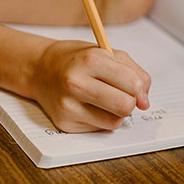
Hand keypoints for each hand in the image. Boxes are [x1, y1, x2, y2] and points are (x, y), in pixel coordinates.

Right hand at [32, 40, 150, 131]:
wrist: (39, 69)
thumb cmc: (77, 60)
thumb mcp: (108, 53)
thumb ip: (134, 73)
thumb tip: (144, 103)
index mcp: (90, 60)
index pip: (132, 84)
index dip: (138, 88)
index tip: (132, 86)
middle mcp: (76, 83)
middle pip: (124, 106)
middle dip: (129, 103)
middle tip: (121, 95)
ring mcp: (68, 105)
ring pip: (114, 122)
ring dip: (115, 113)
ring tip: (104, 100)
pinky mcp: (64, 123)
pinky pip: (99, 129)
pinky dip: (100, 120)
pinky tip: (88, 106)